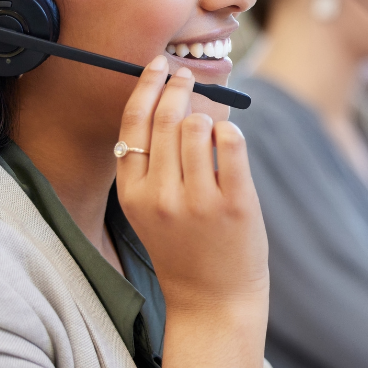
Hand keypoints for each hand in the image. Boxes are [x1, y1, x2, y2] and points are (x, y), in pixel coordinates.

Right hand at [115, 56, 269, 312]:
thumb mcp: (149, 211)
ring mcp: (198, 201)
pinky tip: (229, 133)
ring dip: (206, 113)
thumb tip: (170, 104)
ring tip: (210, 115)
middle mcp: (161, 196)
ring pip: (198, 127)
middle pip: (165, 119)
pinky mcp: (235, 204)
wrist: (212, 301)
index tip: (157, 66)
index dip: (146, 88)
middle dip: (177, 87)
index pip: (133, 125)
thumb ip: (152, 167)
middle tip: (186, 75)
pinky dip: (231, 130)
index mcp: (133, 194)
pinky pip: (232, 144)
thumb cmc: (183, 249)